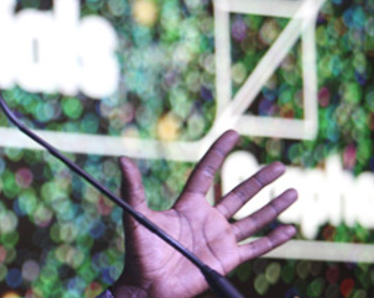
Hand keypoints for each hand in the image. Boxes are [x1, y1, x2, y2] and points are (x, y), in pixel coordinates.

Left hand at [111, 130, 297, 297]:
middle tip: (280, 165)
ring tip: (293, 192)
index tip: (232, 133)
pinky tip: (290, 230)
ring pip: (253, 219)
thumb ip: (133, 190)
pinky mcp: (228, 259)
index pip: (207, 173)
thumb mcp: (137, 217)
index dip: (218, 153)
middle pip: (238, 194)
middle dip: (259, 180)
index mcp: (187, 206)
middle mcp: (207, 219)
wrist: (148, 286)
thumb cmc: (139, 252)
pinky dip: (273, 240)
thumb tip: (122, 160)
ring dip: (273, 206)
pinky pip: (256, 248)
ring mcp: (220, 239)